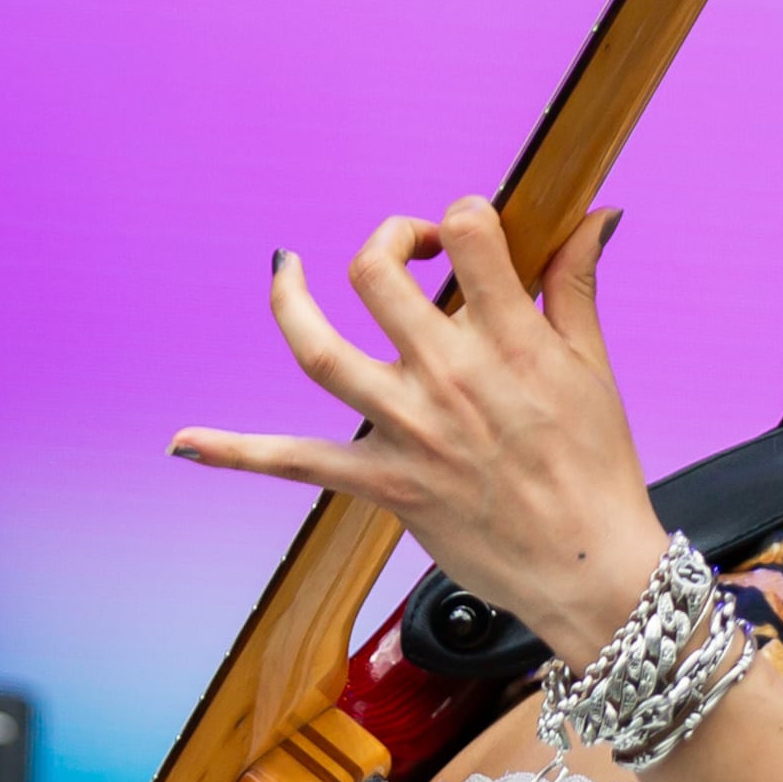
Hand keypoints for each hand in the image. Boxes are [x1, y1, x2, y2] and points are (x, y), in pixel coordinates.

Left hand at [170, 199, 662, 660]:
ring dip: (288, 300)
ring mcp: (410, 428)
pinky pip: (295, 462)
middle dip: (390, 239)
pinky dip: (235, 452)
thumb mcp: (593, 367)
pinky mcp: (385, 481)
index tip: (465, 232)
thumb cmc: (597, 468)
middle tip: (409, 250)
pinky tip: (185, 442)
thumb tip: (595, 217)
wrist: (588, 567)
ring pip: (319, 349)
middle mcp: (451, 375)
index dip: (460, 215)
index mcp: (512, 340)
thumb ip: (577, 284)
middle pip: (377, 274)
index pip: (468, 234)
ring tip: (284, 270)